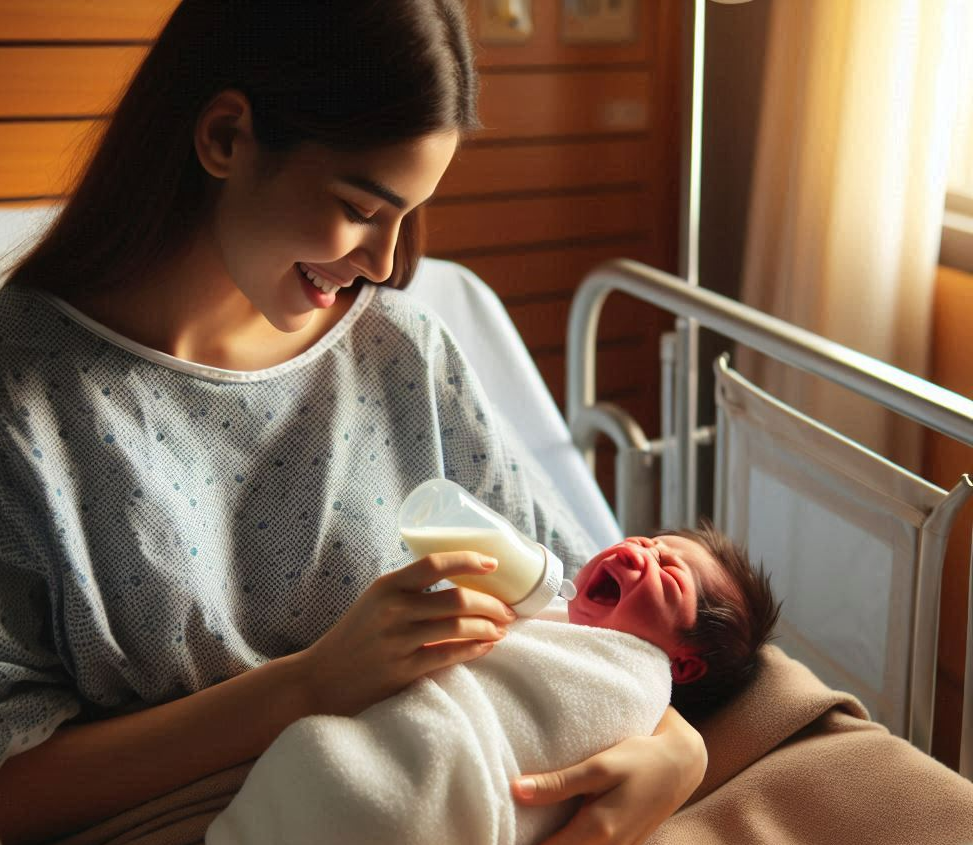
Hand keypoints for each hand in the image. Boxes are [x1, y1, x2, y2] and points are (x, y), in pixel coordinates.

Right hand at [297, 552, 516, 715]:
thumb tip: (459, 581)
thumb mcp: (375, 601)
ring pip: (458, 628)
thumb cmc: (354, 636)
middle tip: (508, 609)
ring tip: (501, 629)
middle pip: (456, 599)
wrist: (320, 679)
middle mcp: (393, 610)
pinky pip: (449, 657)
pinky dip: (474, 650)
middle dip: (491, 604)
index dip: (468, 560)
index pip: (434, 563)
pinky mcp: (402, 670)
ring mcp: (398, 641)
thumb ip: (408, 591)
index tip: (493, 563)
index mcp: (387, 586)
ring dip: (488, 627)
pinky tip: (486, 647)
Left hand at [510, 707, 706, 844]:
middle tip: (501, 830)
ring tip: (520, 831)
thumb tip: (516, 791)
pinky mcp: (620, 844)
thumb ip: (560, 782)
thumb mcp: (600, 766)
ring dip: (550, 843)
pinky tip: (551, 830)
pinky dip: (568, 841)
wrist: (682, 764)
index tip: (495, 835)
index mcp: (597, 832)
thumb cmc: (640, 759)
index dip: (521, 844)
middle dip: (533, 843)